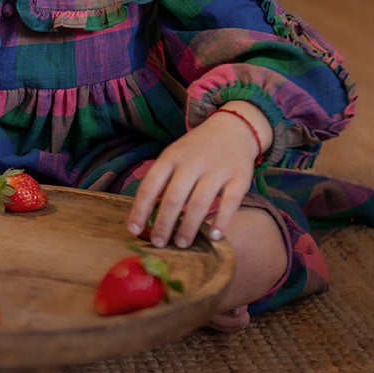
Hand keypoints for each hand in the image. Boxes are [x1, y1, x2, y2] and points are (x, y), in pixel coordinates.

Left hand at [127, 102, 270, 248]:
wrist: (233, 128)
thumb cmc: (196, 150)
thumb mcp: (174, 156)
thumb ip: (161, 181)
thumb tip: (144, 216)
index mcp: (171, 157)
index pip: (150, 185)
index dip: (140, 209)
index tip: (134, 230)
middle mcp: (192, 162)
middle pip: (174, 197)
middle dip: (164, 224)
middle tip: (159, 244)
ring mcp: (217, 169)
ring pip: (200, 202)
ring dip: (189, 227)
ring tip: (182, 244)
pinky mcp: (239, 177)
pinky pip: (230, 203)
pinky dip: (221, 221)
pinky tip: (213, 236)